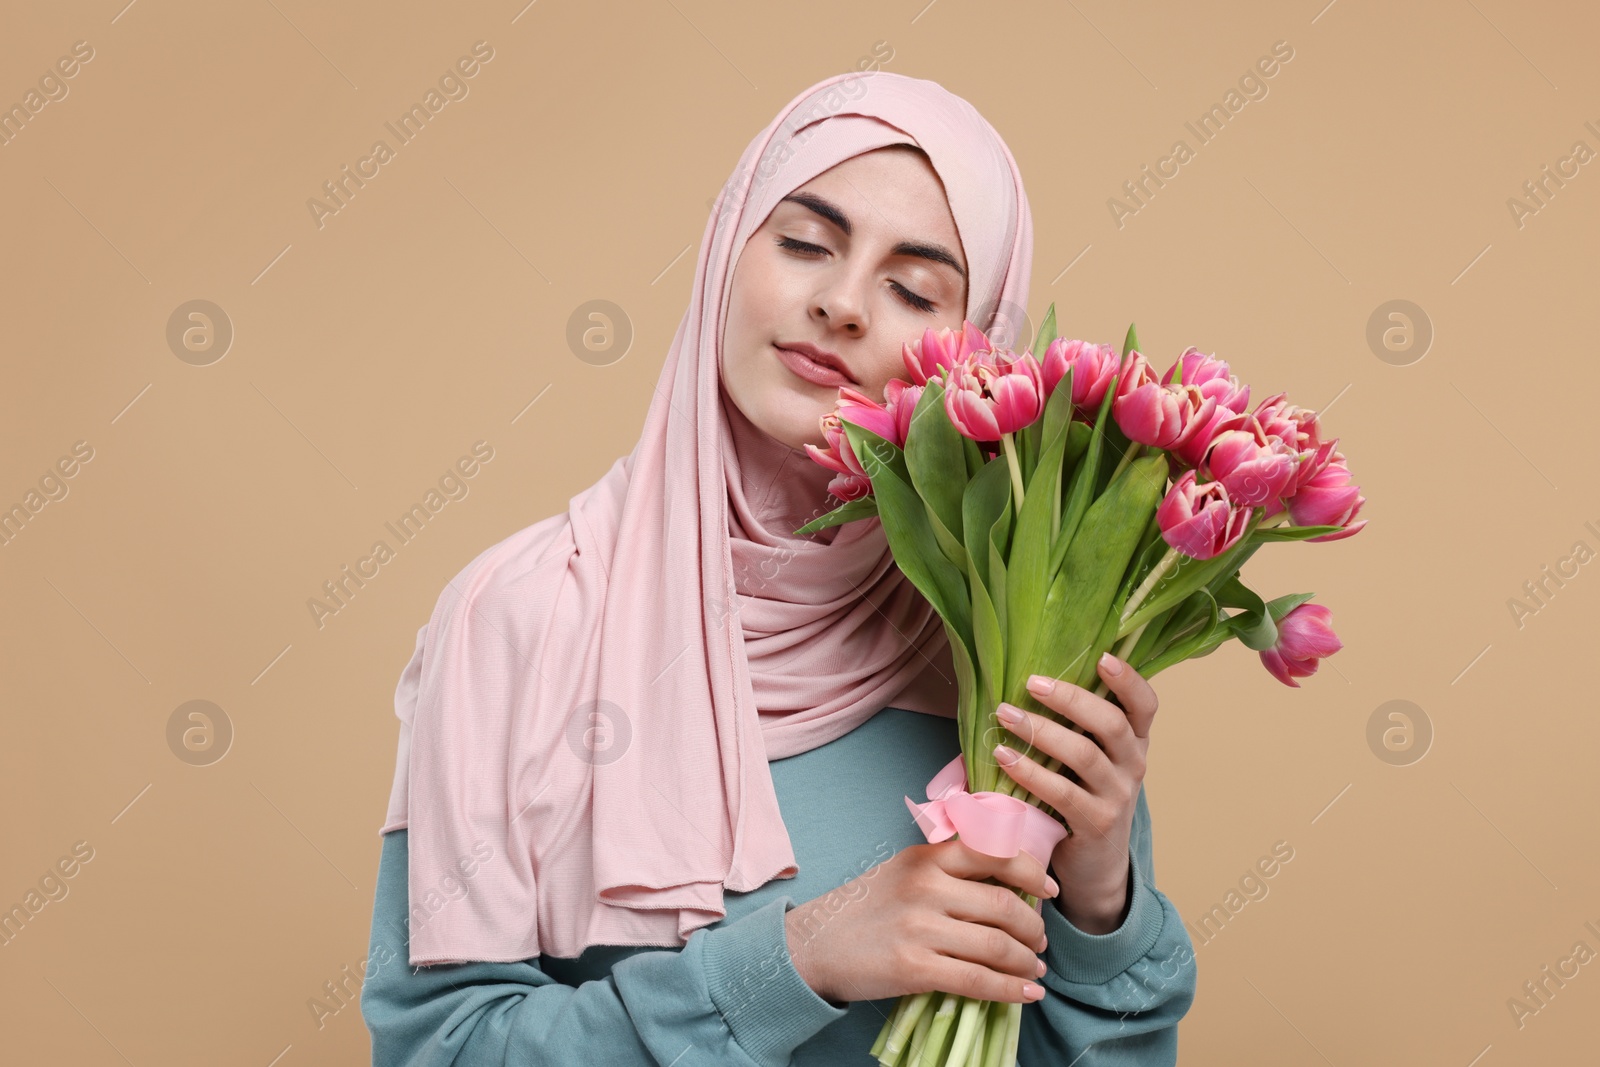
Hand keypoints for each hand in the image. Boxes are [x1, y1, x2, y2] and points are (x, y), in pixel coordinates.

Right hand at [784, 838, 1058, 1005]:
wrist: (815, 944)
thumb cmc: (866, 907)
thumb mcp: (904, 871)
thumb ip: (948, 869)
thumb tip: (1009, 884)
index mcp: (926, 857)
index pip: (994, 853)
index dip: (1032, 871)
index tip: (1048, 890)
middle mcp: (926, 887)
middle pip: (1004, 905)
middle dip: (1033, 929)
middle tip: (1040, 942)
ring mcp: (920, 928)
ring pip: (997, 945)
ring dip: (1026, 962)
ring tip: (1035, 970)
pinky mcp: (914, 968)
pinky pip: (977, 981)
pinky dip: (1010, 990)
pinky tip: (1026, 994)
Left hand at [992, 652, 1158, 934]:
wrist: (1095, 867)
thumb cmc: (1081, 797)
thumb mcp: (1088, 761)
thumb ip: (1075, 727)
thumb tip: (1028, 679)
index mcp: (1134, 743)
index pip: (1145, 705)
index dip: (1128, 681)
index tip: (1102, 658)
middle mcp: (1133, 766)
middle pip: (1113, 724)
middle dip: (1071, 699)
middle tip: (1031, 683)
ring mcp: (1118, 797)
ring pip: (1085, 756)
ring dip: (1042, 732)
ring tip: (1006, 714)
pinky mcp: (1096, 824)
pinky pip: (1063, 793)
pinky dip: (1031, 772)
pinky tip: (1004, 757)